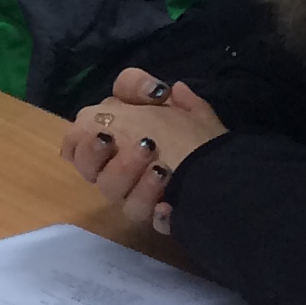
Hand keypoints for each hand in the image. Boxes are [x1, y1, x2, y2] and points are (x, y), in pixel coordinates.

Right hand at [60, 69, 229, 236]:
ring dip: (130, 175)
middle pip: (85, 167)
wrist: (229, 177)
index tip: (105, 130)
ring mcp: (133, 194)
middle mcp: (118, 167)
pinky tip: (166, 202)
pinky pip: (142, 214)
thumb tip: (168, 88)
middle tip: (123, 141)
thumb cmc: (197, 138)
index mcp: (117, 140)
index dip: (81, 137)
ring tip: (159, 166)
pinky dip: (153, 206)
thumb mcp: (185, 107)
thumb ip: (157, 93)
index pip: (76, 142)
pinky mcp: (150, 216)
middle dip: (97, 152)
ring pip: (111, 190)